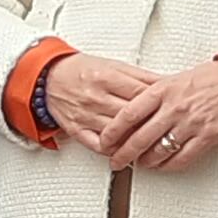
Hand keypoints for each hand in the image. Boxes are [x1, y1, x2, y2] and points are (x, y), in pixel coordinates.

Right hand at [35, 53, 154, 149]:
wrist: (48, 77)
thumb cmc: (81, 70)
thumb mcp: (113, 65)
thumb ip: (140, 76)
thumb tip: (165, 82)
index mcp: (106, 77)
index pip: (139, 93)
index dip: (158, 102)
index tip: (169, 108)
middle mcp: (95, 97)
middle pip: (130, 115)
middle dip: (150, 123)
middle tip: (166, 129)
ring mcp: (85, 115)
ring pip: (116, 133)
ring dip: (134, 140)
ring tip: (151, 144)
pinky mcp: (76, 129)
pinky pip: (97, 145)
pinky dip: (113, 151)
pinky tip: (125, 152)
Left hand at [104, 61, 217, 171]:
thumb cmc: (207, 80)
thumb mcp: (173, 80)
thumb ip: (151, 95)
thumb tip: (128, 110)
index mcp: (162, 91)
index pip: (128, 114)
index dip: (112, 131)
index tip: (104, 141)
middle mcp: (174, 108)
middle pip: (139, 138)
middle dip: (123, 154)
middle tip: (115, 162)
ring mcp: (190, 124)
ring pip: (158, 151)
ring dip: (145, 162)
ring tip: (139, 164)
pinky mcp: (205, 137)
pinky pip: (181, 158)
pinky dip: (168, 166)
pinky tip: (162, 166)